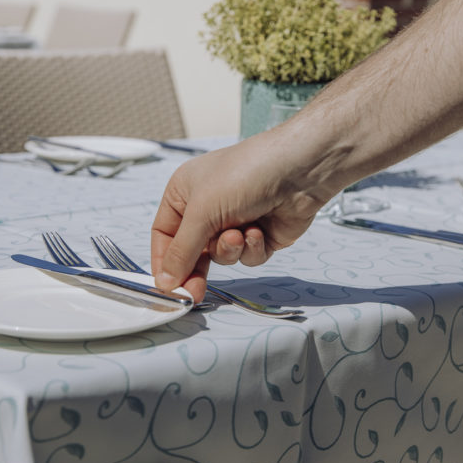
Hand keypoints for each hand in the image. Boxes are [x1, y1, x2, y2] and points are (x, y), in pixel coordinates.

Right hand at [150, 130, 329, 302]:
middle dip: (196, 269)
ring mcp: (235, 221)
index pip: (164, 235)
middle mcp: (208, 207)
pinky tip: (259, 230)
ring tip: (239, 233)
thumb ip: (181, 251)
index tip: (166, 287)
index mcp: (184, 193)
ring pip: (221, 256)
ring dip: (229, 250)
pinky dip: (252, 247)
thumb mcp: (202, 212)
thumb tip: (164, 282)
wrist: (299, 169)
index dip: (163, 261)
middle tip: (194, 293)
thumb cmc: (245, 174)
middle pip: (192, 251)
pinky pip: (247, 256)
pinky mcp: (260, 235)